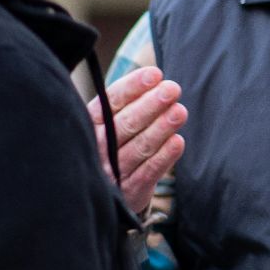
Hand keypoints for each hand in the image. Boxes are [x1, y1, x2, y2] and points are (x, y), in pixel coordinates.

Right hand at [87, 66, 185, 215]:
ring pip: (139, 147)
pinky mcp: (129, 191)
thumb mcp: (106, 123)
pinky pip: (148, 172)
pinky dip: (163, 157)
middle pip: (125, 124)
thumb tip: (155, 77)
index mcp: (89, 124)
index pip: (110, 102)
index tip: (155, 74)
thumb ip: (124, 103)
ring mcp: (112, 171)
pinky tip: (178, 142)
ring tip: (180, 112)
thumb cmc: (109, 146)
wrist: (98, 195)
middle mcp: (96, 148)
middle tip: (172, 89)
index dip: (132, 87)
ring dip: (161, 128)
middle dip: (150, 105)